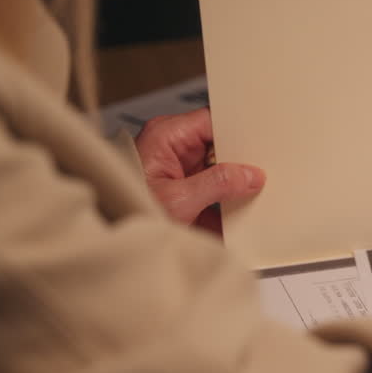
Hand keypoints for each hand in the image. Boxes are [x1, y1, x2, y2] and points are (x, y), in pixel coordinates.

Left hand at [136, 108, 264, 232]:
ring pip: (218, 171)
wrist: (111, 251)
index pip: (212, 121)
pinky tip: (237, 216)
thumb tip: (250, 175)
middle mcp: (172, 148)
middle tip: (260, 176)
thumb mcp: (180, 200)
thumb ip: (218, 183)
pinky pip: (211, 192)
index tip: (260, 145)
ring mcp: (178, 171)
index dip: (238, 131)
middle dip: (238, 163)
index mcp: (167, 136)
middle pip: (218, 147)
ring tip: (249, 198)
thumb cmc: (128, 213)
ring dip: (231, 188)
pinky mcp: (183, 193)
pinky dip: (223, 205)